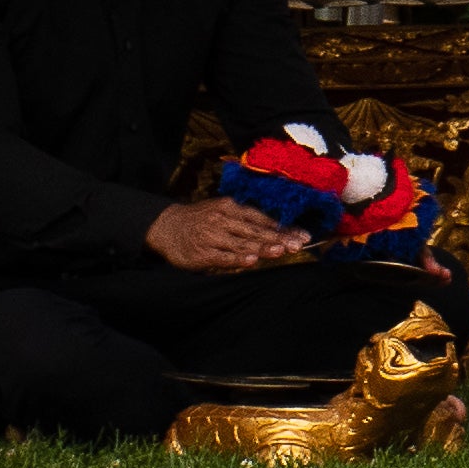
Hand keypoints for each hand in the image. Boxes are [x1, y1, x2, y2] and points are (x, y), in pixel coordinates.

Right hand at [147, 196, 302, 273]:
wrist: (166, 226)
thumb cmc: (200, 220)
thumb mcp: (221, 211)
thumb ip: (244, 220)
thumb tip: (275, 230)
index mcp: (230, 207)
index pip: (262, 218)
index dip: (283, 228)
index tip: (302, 235)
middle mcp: (222, 219)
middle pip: (256, 230)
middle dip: (279, 238)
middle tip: (298, 244)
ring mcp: (212, 236)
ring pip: (242, 243)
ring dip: (263, 248)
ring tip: (281, 251)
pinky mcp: (202, 253)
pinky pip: (223, 256)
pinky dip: (238, 258)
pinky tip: (252, 260)